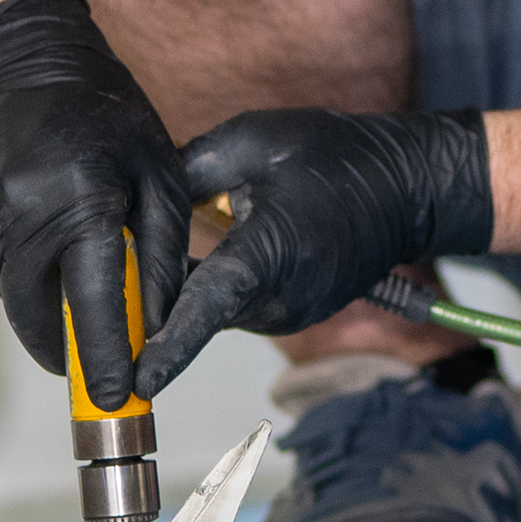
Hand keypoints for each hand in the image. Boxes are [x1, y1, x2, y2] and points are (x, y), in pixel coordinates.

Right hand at [0, 0, 190, 413]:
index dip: (104, 358)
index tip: (116, 400)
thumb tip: (157, 328)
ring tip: (72, 248)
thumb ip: (163, 256)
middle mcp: (19, 214)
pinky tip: (42, 223)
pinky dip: (25, 264)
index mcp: (79, 200)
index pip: (91, 302)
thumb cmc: (108, 116)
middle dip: (65, 346)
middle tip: (92, 361)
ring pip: (15, 292)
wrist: (21, 64)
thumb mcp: (161, 175)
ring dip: (46, 294)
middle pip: (37, 314)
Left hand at [131, 106, 492, 390]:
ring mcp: (288, 313)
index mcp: (268, 254)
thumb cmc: (334, 158)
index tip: (137, 380)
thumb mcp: (251, 141)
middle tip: (114, 256)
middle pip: (195, 307)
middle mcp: (279, 297)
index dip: (168, 345)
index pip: (206, 307)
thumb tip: (136, 202)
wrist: (406, 189)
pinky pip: (237, 305)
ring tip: (175, 238)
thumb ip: (188, 172)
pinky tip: (213, 246)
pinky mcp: (291, 314)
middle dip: (155, 290)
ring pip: (214, 308)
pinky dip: (216, 283)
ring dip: (189, 283)